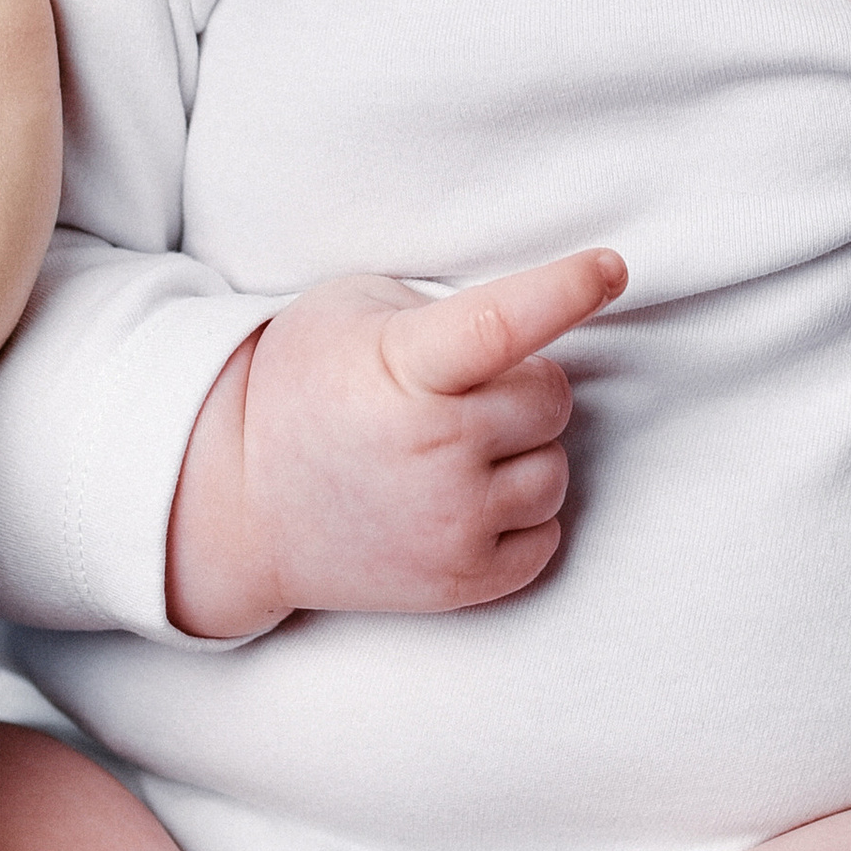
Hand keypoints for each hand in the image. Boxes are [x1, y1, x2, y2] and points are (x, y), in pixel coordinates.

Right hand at [167, 246, 624, 635]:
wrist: (237, 504)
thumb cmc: (303, 387)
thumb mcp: (353, 310)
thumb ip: (443, 307)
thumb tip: (540, 319)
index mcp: (404, 367)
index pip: (504, 322)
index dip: (568, 290)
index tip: (612, 268)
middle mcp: (434, 448)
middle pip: (550, 396)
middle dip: (521, 385)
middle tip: (457, 394)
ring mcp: (449, 523)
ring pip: (555, 469)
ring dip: (521, 454)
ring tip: (450, 451)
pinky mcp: (460, 582)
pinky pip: (547, 536)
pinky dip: (519, 516)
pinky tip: (461, 499)